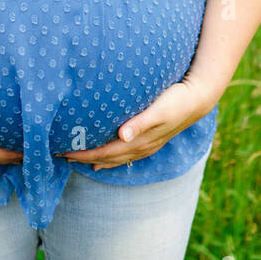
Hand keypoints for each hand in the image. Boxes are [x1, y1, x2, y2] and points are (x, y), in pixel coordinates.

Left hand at [57, 75, 216, 170]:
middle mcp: (141, 147)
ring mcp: (146, 145)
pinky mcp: (150, 140)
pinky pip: (125, 154)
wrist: (198, 99)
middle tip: (62, 155)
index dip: (84, 154)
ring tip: (77, 159)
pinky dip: (111, 158)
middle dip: (84, 158)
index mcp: (140, 141)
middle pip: (107, 157)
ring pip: (115, 158)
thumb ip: (140, 122)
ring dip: (96, 159)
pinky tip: (103, 160)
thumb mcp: (159, 109)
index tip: (65, 152)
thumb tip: (122, 136)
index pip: (105, 152)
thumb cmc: (176, 100)